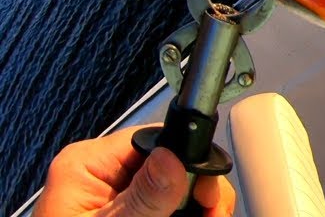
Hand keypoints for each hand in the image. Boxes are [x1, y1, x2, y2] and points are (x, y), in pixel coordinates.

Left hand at [34, 125, 234, 216]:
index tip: (206, 194)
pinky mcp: (127, 209)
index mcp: (88, 164)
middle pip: (172, 162)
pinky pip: (167, 203)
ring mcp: (116, 192)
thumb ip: (142, 197)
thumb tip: (172, 157)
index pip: (155, 139)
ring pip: (176, 185)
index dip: (189, 162)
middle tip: (211, 215)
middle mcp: (102, 172)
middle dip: (198, 190)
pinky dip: (185, 213)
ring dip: (197, 205)